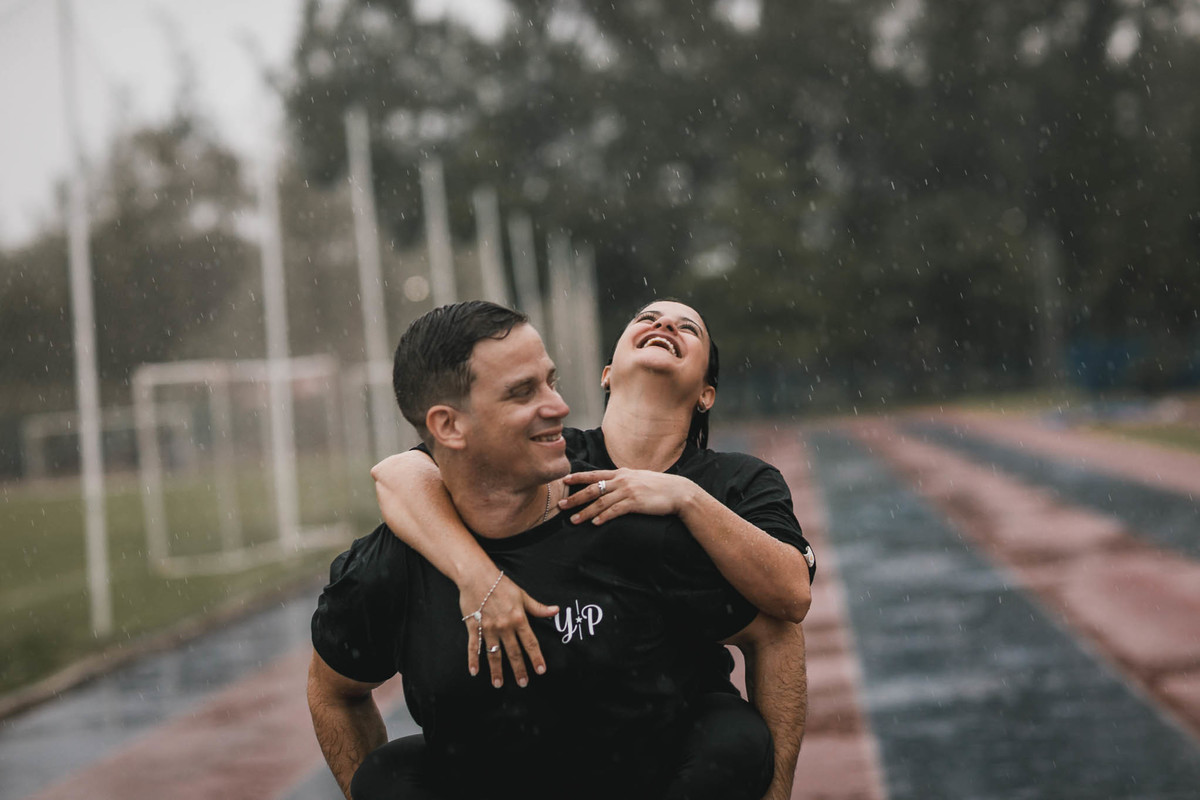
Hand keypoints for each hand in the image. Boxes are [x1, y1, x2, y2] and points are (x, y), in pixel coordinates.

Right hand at [461, 571, 557, 687]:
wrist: (477, 576)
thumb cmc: (501, 585)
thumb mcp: (523, 595)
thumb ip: (538, 607)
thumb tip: (555, 610)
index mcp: (518, 619)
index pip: (530, 643)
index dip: (536, 657)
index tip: (541, 670)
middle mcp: (504, 627)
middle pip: (513, 652)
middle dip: (519, 669)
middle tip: (523, 683)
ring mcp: (488, 628)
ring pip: (494, 654)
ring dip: (496, 670)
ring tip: (498, 684)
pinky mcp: (474, 627)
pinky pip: (474, 646)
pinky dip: (473, 660)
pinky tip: (474, 672)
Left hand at [559, 468, 696, 524]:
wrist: (677, 491)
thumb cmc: (659, 486)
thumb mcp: (639, 477)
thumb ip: (625, 479)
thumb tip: (613, 483)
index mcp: (622, 473)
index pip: (595, 474)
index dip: (578, 477)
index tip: (565, 480)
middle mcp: (622, 480)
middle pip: (593, 489)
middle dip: (575, 497)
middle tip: (561, 505)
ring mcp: (628, 491)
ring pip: (601, 502)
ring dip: (585, 511)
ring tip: (574, 520)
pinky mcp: (634, 503)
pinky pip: (614, 511)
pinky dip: (603, 517)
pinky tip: (595, 522)